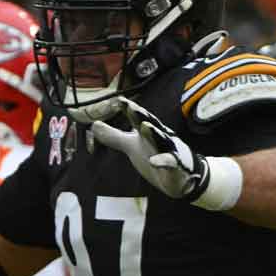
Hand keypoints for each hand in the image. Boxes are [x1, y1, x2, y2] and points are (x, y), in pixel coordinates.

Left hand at [90, 97, 210, 200]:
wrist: (182, 175)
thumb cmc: (154, 154)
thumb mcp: (131, 145)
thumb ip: (113, 136)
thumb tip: (94, 124)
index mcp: (149, 132)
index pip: (139, 119)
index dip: (130, 110)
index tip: (119, 100)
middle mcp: (160, 138)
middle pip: (151, 125)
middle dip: (142, 116)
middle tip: (132, 107)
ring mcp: (169, 150)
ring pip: (162, 140)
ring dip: (154, 133)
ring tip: (145, 126)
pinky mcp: (176, 166)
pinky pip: (170, 163)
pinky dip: (163, 161)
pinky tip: (154, 161)